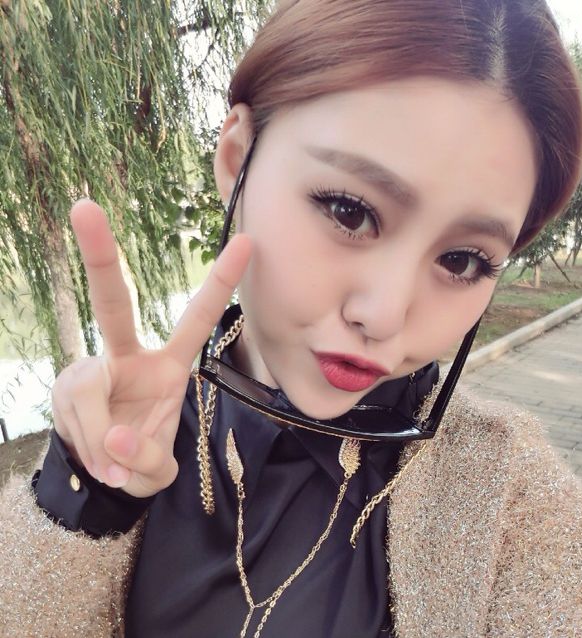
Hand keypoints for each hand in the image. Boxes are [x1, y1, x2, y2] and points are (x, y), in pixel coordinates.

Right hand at [51, 199, 250, 497]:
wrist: (103, 476)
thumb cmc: (141, 458)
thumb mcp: (156, 468)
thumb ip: (143, 457)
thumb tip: (112, 440)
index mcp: (169, 365)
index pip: (195, 319)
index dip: (219, 282)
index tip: (246, 241)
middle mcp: (130, 357)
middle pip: (113, 305)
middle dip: (99, 258)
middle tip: (84, 207)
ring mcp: (93, 369)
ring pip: (88, 394)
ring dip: (102, 439)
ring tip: (114, 466)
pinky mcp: (68, 389)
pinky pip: (76, 416)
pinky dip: (89, 447)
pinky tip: (99, 461)